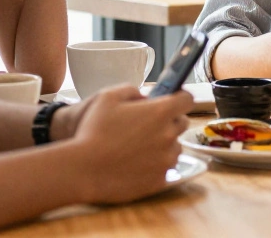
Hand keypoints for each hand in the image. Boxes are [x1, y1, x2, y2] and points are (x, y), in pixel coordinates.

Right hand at [69, 84, 191, 203]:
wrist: (83, 169)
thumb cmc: (93, 131)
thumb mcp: (108, 97)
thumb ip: (131, 90)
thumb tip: (144, 96)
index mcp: (160, 112)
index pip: (187, 99)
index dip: (180, 97)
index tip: (173, 100)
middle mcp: (169, 135)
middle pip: (182, 124)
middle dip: (169, 121)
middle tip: (148, 125)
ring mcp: (166, 160)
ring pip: (174, 148)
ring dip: (163, 144)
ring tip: (138, 147)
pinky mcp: (160, 180)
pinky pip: (165, 168)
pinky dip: (155, 165)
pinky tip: (136, 163)